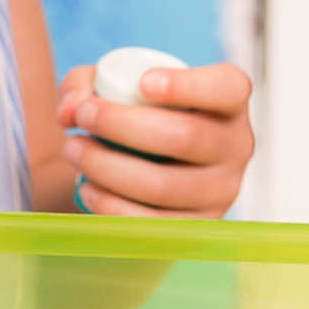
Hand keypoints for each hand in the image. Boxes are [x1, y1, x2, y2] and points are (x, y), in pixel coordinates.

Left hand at [57, 60, 254, 217]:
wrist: (148, 167)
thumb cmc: (138, 113)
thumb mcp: (114, 84)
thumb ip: (86, 84)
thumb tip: (70, 111)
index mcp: (229, 99)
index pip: (225, 89)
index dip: (188, 86)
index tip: (143, 83)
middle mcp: (237, 144)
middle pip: (187, 137)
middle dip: (123, 125)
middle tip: (83, 117)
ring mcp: (223, 190)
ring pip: (166, 185)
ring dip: (109, 168)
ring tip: (72, 150)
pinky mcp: (200, 226)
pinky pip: (156, 224)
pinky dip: (114, 207)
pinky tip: (87, 187)